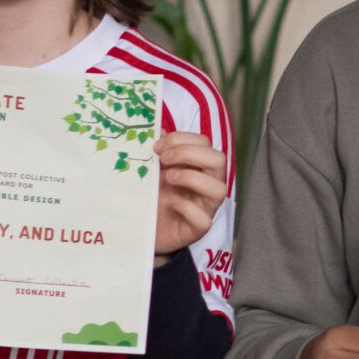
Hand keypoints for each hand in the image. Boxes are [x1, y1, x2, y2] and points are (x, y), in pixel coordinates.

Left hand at [151, 132, 227, 260]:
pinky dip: (187, 208)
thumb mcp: (152, 170)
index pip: (205, 143)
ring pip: (219, 189)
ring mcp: (205, 207)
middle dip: (190, 153)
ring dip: (192, 178)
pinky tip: (170, 204)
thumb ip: (159, 152)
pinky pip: (203, 219)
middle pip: (219, 160)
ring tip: (168, 178)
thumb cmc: (151, 196)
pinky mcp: (197, 229)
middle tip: (163, 159)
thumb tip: (158, 129)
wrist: (139, 229)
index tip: (157, 146)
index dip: (183, 139)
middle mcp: (206, 184)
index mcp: (198, 167)